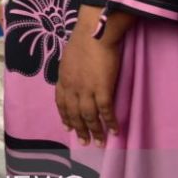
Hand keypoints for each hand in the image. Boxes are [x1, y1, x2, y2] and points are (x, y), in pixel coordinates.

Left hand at [55, 4, 133, 145]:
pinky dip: (111, 123)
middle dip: (79, 130)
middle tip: (85, 143)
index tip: (67, 127)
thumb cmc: (83, 41)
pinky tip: (116, 131)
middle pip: (74, 113)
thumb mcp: (68, 57)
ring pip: (88, 116)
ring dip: (95, 131)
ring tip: (100, 143)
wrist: (93, 33)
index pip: (61, 103)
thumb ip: (70, 70)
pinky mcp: (102, 89)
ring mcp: (86, 89)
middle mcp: (72, 87)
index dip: (65, 116)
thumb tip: (72, 75)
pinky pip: (106, 111)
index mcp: (63, 79)